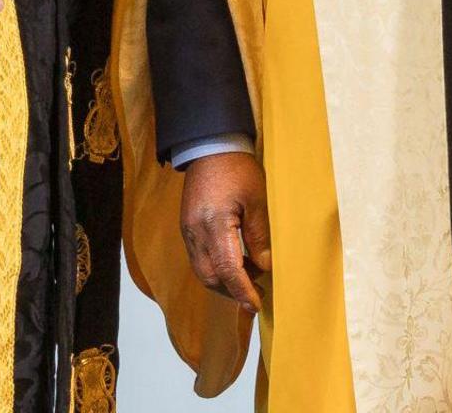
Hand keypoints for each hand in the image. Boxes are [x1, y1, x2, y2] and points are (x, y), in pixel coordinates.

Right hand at [178, 150, 268, 312]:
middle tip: (257, 294)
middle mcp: (195, 232)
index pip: (227, 269)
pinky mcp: (187, 227)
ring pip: (202, 270)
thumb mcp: (256, 200)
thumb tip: (264, 267)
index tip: (256, 305)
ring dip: (224, 281)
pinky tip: (235, 263)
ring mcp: (188, 231)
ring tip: (249, 279)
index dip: (242, 291)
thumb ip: (258, 236)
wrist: (209, 146)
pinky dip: (216, 267)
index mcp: (214, 225)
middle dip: (232, 291)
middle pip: (210, 276)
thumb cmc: (237, 169)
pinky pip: (199, 258)